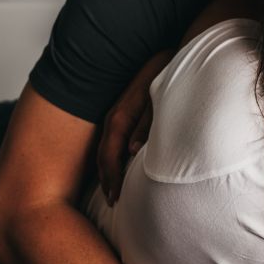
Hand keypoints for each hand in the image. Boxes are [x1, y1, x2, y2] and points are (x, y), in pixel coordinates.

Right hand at [97, 87, 152, 203]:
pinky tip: (116, 168)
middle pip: (103, 156)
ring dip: (106, 171)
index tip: (116, 197)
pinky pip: (110, 143)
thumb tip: (132, 152)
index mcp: (119, 119)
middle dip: (106, 180)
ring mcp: (114, 117)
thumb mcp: (156, 105)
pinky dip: (110, 160)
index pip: (110, 156)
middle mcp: (113, 119)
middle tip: (112, 202)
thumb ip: (145, 128)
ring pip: (104, 150)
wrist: (159, 61)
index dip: (112, 178)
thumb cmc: (160, 83)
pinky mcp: (120, 116)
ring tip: (111, 191)